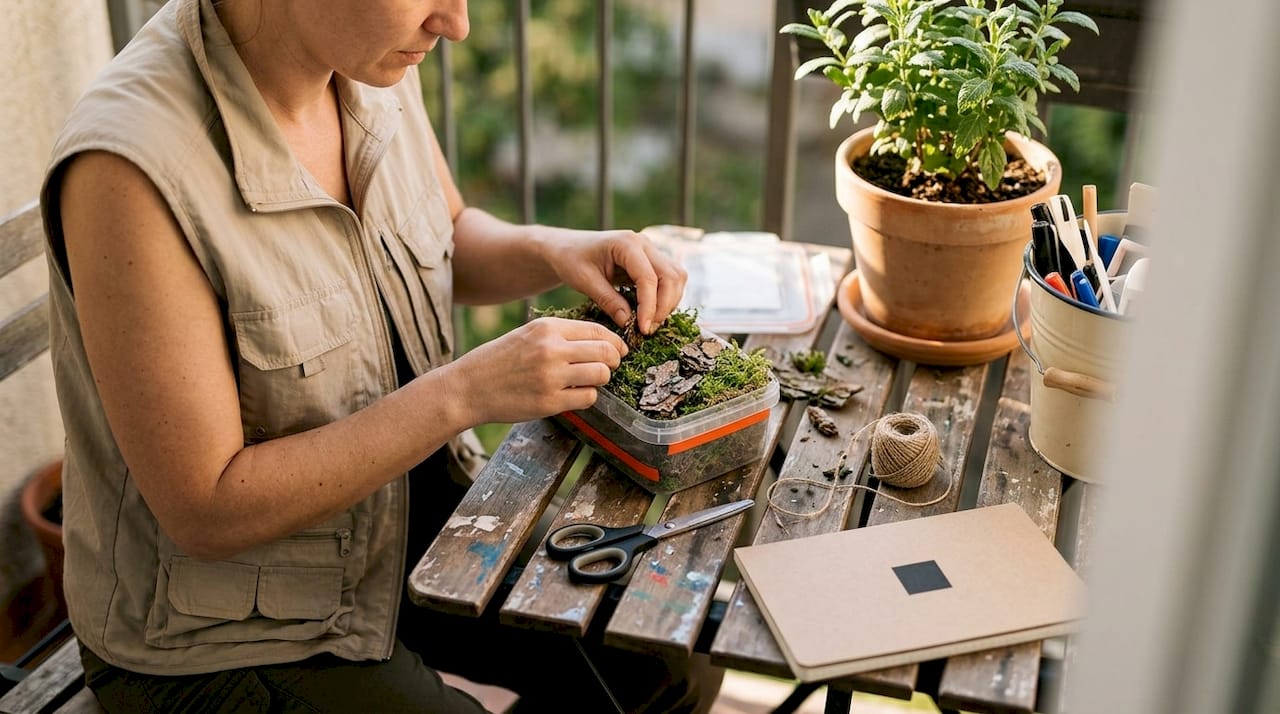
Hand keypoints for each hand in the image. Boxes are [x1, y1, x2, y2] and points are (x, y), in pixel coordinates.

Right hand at [446, 317, 627, 424]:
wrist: (469, 387)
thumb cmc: (499, 360)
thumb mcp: (528, 335)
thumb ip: (561, 335)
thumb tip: (601, 342)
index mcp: (547, 328)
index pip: (598, 330)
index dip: (615, 342)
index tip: (618, 350)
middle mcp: (551, 349)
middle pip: (605, 352)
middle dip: (612, 361)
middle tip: (608, 367)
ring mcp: (551, 377)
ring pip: (601, 375)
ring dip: (600, 379)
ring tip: (587, 381)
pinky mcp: (550, 402)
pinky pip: (588, 398)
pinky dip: (586, 397)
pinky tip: (572, 395)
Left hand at [546, 229, 686, 333]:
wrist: (569, 248)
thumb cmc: (572, 260)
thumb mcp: (585, 281)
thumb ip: (608, 301)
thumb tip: (628, 323)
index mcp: (626, 243)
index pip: (648, 277)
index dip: (649, 306)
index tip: (642, 328)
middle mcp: (644, 243)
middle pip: (671, 276)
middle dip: (664, 306)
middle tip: (647, 329)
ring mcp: (651, 251)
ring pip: (676, 277)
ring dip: (668, 303)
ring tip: (649, 323)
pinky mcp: (652, 261)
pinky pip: (670, 280)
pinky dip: (666, 298)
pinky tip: (649, 313)